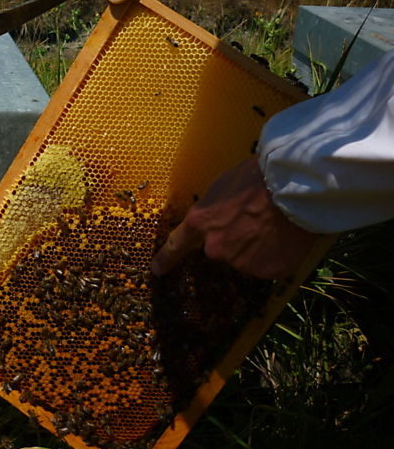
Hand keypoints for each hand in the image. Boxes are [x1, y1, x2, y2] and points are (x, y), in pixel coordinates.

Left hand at [152, 157, 318, 279]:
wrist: (292, 188)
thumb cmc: (257, 177)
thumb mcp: (223, 186)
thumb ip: (215, 209)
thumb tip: (218, 216)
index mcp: (201, 222)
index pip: (177, 244)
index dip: (166, 259)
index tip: (157, 270)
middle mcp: (215, 247)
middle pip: (220, 249)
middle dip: (234, 239)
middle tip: (256, 221)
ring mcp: (241, 262)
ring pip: (247, 258)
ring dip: (257, 247)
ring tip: (274, 224)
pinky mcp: (266, 271)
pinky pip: (269, 266)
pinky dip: (277, 256)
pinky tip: (285, 237)